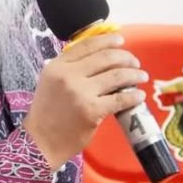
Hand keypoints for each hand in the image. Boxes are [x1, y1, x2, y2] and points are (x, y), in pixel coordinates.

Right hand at [22, 32, 147, 169]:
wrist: (40, 141)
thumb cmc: (47, 113)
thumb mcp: (51, 82)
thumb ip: (70, 69)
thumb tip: (99, 59)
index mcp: (57, 66)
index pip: (87, 45)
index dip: (107, 41)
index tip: (120, 41)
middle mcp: (68, 75)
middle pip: (105, 58)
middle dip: (126, 58)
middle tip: (135, 62)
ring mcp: (81, 93)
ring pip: (116, 76)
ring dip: (134, 74)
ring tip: (142, 76)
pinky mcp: (92, 110)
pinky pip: (120, 99)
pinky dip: (133, 96)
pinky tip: (139, 96)